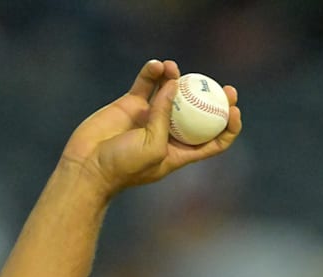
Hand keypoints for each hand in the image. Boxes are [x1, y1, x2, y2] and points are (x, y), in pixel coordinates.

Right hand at [60, 59, 241, 196]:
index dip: (228, 126)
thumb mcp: (153, 147)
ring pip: (171, 93)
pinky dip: (152, 73)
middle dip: (213, 99)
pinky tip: (157, 65)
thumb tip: (174, 85)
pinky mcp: (131, 105)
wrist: (88, 164)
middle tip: (224, 86)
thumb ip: (165, 118)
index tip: (234, 110)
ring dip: (177, 79)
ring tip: (174, 68)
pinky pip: (146, 84)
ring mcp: (151, 117)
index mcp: (182, 151)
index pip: (214, 140)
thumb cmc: (125, 166)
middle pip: (199, 113)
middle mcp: (169, 133)